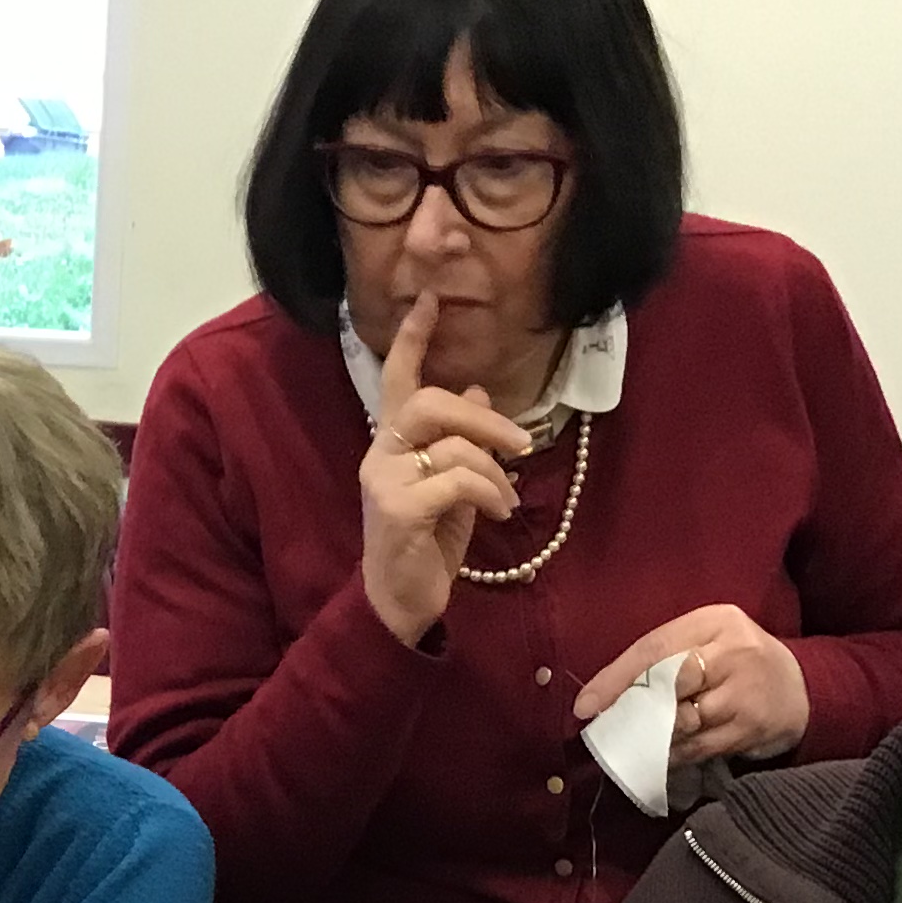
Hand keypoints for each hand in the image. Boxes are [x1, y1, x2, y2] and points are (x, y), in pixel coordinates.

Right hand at [360, 289, 533, 648]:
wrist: (401, 603)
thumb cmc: (427, 543)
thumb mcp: (452, 485)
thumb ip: (460, 440)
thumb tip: (477, 391)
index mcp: (391, 442)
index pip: (397, 378)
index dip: (412, 338)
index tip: (431, 299)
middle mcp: (379, 454)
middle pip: (430, 403)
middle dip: (484, 419)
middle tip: (521, 441)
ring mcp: (383, 481)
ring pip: (453, 445)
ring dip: (495, 469)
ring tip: (508, 496)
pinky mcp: (398, 510)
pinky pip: (458, 481)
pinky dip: (490, 492)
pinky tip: (499, 512)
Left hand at [575, 605, 810, 766]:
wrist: (802, 688)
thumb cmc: (737, 663)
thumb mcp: (707, 641)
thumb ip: (665, 657)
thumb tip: (603, 694)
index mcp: (715, 621)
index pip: (655, 647)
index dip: (616, 678)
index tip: (584, 707)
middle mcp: (733, 652)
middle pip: (669, 682)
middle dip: (633, 709)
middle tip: (608, 728)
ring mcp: (745, 692)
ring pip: (681, 721)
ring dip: (649, 738)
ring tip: (629, 745)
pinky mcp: (751, 728)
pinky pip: (698, 747)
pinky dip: (671, 756)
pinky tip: (657, 758)